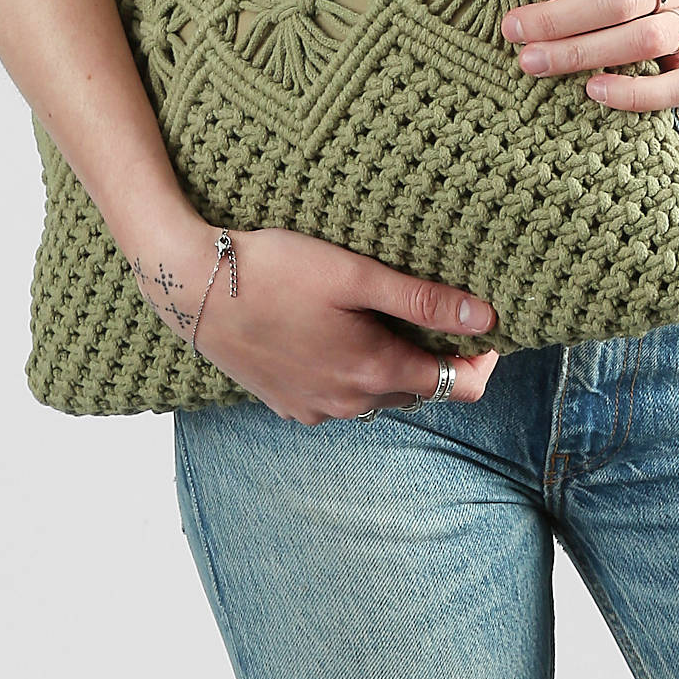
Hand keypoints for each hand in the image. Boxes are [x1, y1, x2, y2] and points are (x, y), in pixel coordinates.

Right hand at [171, 222, 499, 423]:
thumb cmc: (276, 269)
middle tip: (433, 306)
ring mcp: (312, 410)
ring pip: (377, 395)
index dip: (481, 360)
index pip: (457, 387)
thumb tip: (486, 318)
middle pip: (417, 390)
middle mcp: (347, 405)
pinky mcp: (285, 403)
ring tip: (382, 313)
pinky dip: (353, 371)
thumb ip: (423, 300)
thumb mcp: (356, 275)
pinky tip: (337, 331)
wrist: (192, 285)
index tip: (485, 327)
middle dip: (435, 356)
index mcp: (374, 374)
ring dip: (391, 364)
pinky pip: (339, 397)